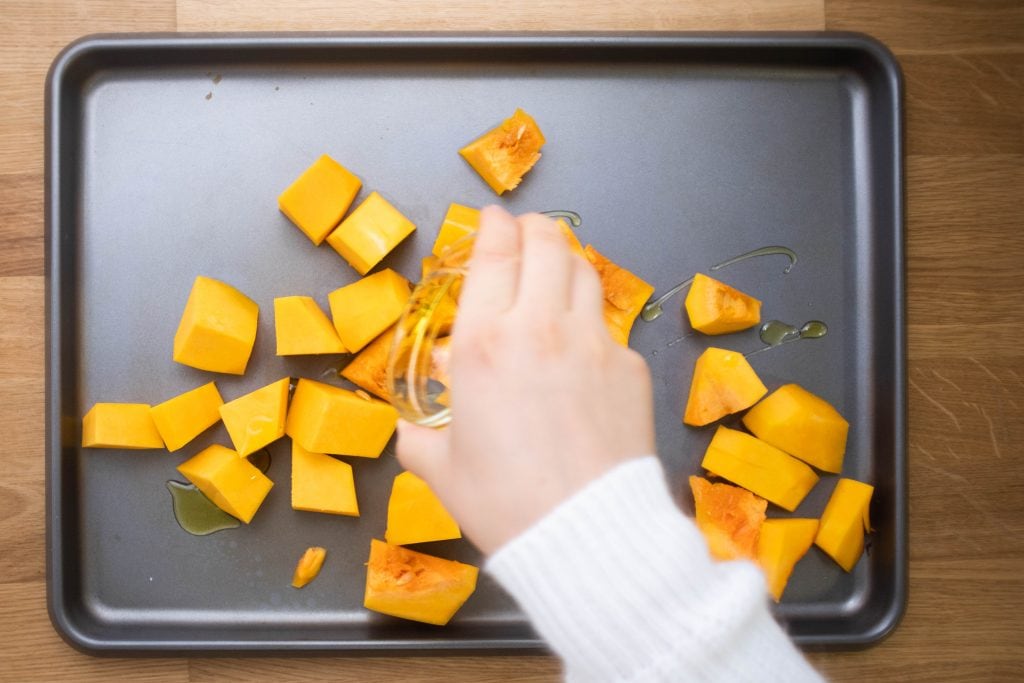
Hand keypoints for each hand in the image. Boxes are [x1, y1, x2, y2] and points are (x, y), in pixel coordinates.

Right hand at [397, 206, 655, 554]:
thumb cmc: (504, 503)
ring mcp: (593, 343)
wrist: (585, 535)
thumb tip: (410, 432)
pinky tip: (581, 345)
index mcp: (484, 343)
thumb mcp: (441, 471)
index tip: (492, 218)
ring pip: (584, 272)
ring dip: (566, 260)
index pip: (493, 255)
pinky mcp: (630, 367)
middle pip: (546, 244)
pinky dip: (590, 322)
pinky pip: (608, 327)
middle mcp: (540, 328)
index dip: (493, 226)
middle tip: (525, 232)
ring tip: (556, 269)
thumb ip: (418, 440)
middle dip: (533, 228)